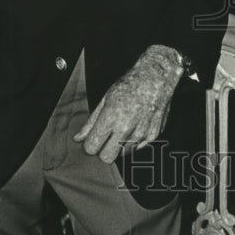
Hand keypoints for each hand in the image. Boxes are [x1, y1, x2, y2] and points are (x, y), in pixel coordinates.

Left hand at [73, 45, 182, 162]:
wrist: (156, 78)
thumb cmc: (130, 85)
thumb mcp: (105, 99)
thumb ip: (91, 122)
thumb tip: (78, 138)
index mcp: (111, 117)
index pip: (92, 147)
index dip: (90, 144)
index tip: (93, 138)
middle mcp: (126, 128)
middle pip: (106, 157)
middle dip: (103, 150)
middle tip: (105, 138)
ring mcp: (141, 133)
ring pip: (122, 154)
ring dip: (119, 145)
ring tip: (123, 128)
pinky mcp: (153, 135)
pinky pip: (137, 148)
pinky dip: (134, 141)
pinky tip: (135, 126)